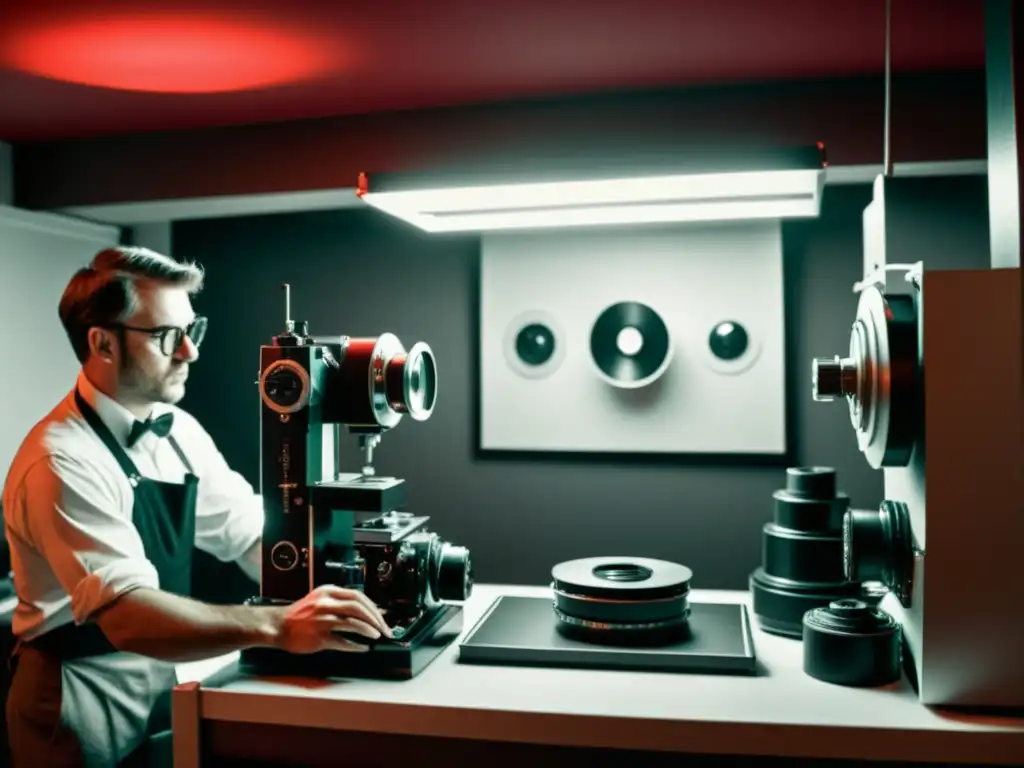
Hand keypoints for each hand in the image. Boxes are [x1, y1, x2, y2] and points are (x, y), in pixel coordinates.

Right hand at [274, 585, 391, 653]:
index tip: (382, 616)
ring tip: (376, 635)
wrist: (277, 625)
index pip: (358, 596)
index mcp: (328, 592)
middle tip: (384, 628)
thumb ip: (341, 603)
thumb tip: (369, 610)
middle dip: (375, 618)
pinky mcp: (318, 637)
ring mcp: (321, 620)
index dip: (373, 607)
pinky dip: (355, 645)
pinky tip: (362, 647)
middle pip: (358, 607)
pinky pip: (342, 641)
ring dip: (368, 629)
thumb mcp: (320, 600)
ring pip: (352, 622)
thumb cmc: (300, 615)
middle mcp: (325, 603)